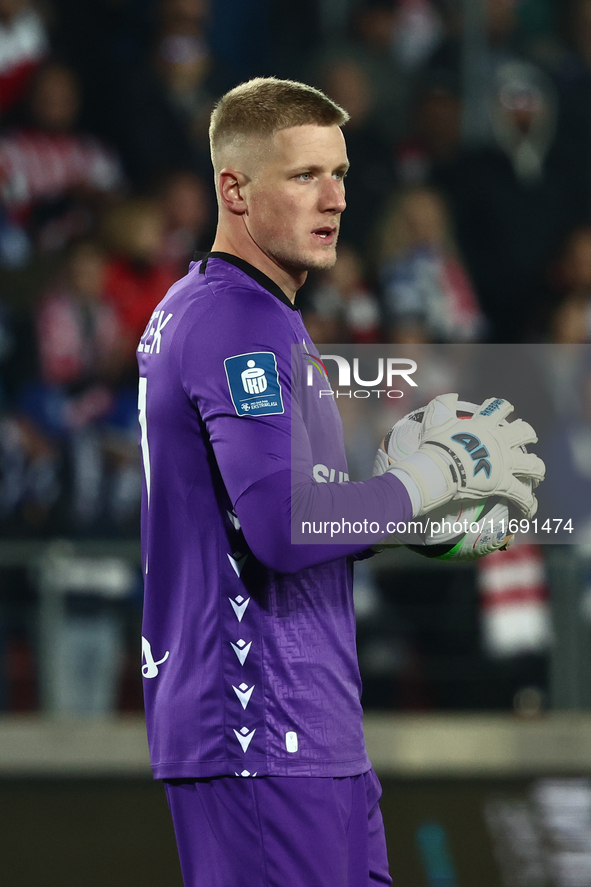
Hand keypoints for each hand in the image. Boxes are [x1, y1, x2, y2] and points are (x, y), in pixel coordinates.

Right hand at [375, 393, 545, 517]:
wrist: (437, 469)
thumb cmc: (435, 446)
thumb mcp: (436, 420)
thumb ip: (444, 405)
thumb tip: (452, 396)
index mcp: (483, 426)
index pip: (499, 409)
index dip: (504, 407)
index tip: (507, 408)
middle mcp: (498, 442)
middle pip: (524, 432)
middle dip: (528, 434)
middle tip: (529, 437)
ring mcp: (503, 464)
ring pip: (532, 465)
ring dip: (537, 469)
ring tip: (538, 474)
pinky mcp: (502, 484)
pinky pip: (521, 495)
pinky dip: (528, 504)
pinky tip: (530, 510)